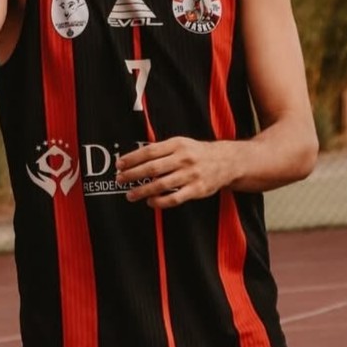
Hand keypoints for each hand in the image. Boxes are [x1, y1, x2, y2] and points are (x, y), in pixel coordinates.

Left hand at [116, 137, 241, 208]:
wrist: (227, 161)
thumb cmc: (197, 153)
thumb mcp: (181, 144)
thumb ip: (161, 150)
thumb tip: (135, 158)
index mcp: (177, 145)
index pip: (149, 151)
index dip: (132, 158)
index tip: (120, 165)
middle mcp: (183, 158)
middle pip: (152, 168)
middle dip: (133, 175)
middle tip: (119, 180)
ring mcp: (191, 175)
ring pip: (161, 185)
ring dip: (142, 190)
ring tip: (130, 194)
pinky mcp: (197, 189)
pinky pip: (175, 198)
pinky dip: (160, 201)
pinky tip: (150, 202)